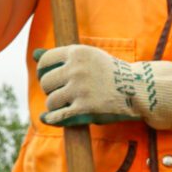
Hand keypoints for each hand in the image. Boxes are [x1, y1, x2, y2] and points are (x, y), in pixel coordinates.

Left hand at [35, 45, 171, 129]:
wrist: (137, 88)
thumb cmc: (110, 72)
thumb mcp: (88, 57)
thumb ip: (61, 57)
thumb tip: (34, 54)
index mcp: (77, 53)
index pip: (45, 61)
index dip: (44, 71)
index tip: (50, 78)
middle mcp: (76, 69)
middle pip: (45, 82)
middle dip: (50, 89)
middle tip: (60, 93)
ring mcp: (80, 89)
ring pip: (50, 101)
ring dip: (54, 105)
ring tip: (64, 104)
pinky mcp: (84, 108)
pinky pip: (58, 116)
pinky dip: (53, 119)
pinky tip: (52, 118)